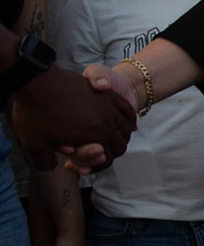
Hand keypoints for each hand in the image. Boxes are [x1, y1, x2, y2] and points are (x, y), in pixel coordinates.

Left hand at [11, 66, 135, 170]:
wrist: (36, 80)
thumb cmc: (35, 111)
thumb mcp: (33, 143)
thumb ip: (46, 161)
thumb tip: (57, 165)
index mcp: (93, 137)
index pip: (107, 159)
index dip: (96, 165)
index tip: (84, 165)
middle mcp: (106, 123)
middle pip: (120, 145)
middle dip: (111, 153)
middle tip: (97, 154)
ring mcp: (109, 108)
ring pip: (126, 129)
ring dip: (120, 138)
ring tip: (110, 140)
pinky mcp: (107, 95)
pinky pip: (127, 111)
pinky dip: (129, 120)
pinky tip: (126, 123)